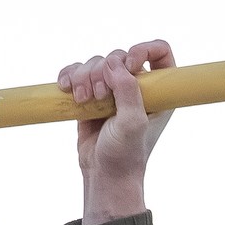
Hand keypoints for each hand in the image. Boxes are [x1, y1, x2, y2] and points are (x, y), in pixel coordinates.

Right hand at [63, 40, 174, 224]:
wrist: (104, 174)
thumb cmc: (126, 154)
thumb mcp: (133, 123)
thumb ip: (128, 91)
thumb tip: (114, 63)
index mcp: (157, 91)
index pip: (159, 52)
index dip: (143, 49)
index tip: (129, 63)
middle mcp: (136, 87)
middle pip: (118, 56)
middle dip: (102, 70)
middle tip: (98, 95)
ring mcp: (112, 91)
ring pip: (95, 63)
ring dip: (83, 76)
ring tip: (82, 99)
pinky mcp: (90, 96)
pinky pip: (77, 73)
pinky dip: (69, 76)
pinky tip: (66, 88)